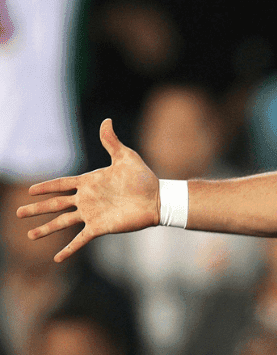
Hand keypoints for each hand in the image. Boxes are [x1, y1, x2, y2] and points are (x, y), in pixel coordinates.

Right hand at [17, 119, 159, 261]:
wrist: (157, 199)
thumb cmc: (143, 177)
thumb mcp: (126, 157)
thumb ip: (111, 141)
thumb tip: (107, 120)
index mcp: (90, 182)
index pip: (62, 184)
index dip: (46, 187)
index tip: (29, 191)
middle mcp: (87, 199)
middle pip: (56, 204)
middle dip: (37, 208)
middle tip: (18, 213)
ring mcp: (92, 214)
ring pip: (62, 222)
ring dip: (45, 229)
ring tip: (30, 235)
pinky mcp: (100, 227)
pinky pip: (80, 239)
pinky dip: (68, 249)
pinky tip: (57, 258)